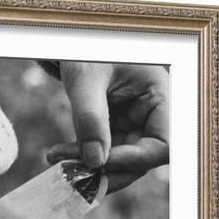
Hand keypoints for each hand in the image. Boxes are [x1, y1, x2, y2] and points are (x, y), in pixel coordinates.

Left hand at [47, 62, 168, 192]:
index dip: (135, 160)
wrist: (71, 47)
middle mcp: (149, 115)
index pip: (162, 145)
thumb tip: (95, 162)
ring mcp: (131, 125)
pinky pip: (102, 155)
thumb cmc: (84, 53)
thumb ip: (90, 119)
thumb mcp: (86, 80)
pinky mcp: (112, 131)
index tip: (99, 162)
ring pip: (118, 162)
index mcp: (158, 96)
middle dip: (105, 169)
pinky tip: (58, 155)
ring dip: (89, 168)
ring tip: (56, 160)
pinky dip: (81, 159)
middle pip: (140, 160)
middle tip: (70, 171)